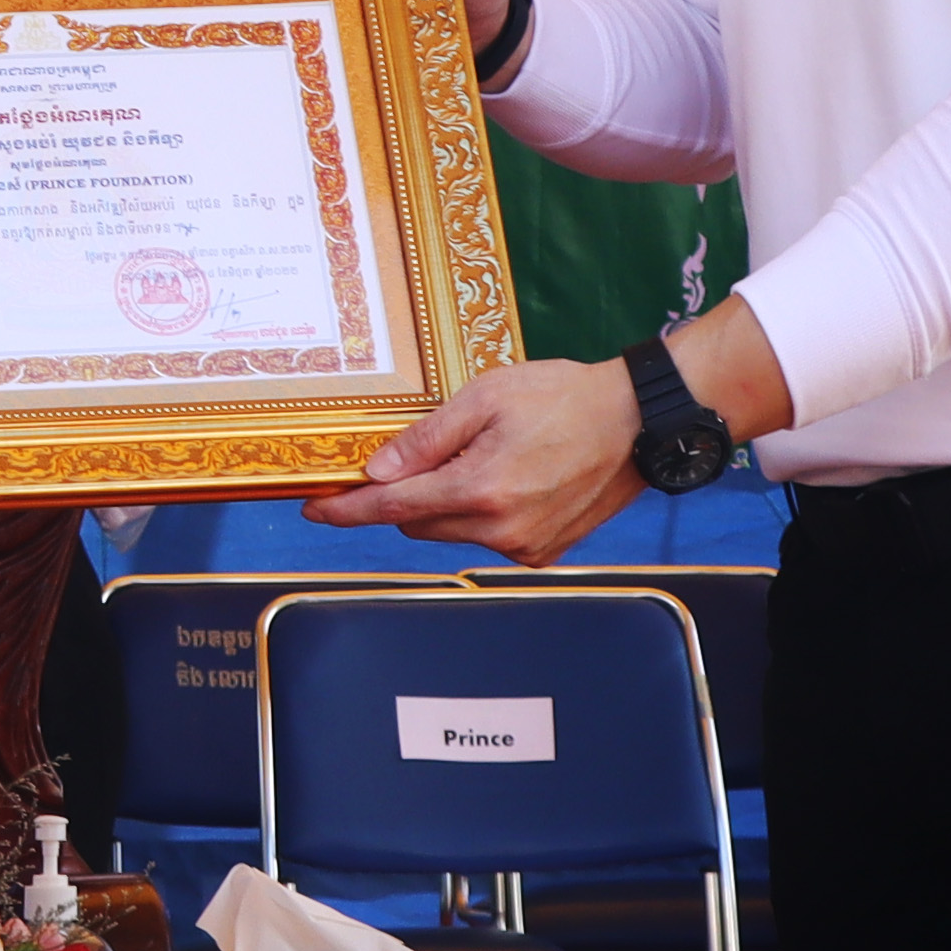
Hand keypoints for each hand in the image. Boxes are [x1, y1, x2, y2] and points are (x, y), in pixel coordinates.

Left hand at [303, 354, 640, 563]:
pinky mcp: (543, 552)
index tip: (314, 507)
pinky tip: (507, 475)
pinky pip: (487, 537)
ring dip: (445, 502)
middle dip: (402, 495)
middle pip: (418, 523)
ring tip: (480, 454)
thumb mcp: (486, 397)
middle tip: (413, 454)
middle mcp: (501, 530)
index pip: (393, 508)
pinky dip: (479, 513)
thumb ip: (427, 438)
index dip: (348, 509)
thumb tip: (378, 471)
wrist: (637, 422)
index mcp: (481, 490)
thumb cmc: (564, 397)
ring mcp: (524, 547)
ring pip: (452, 531)